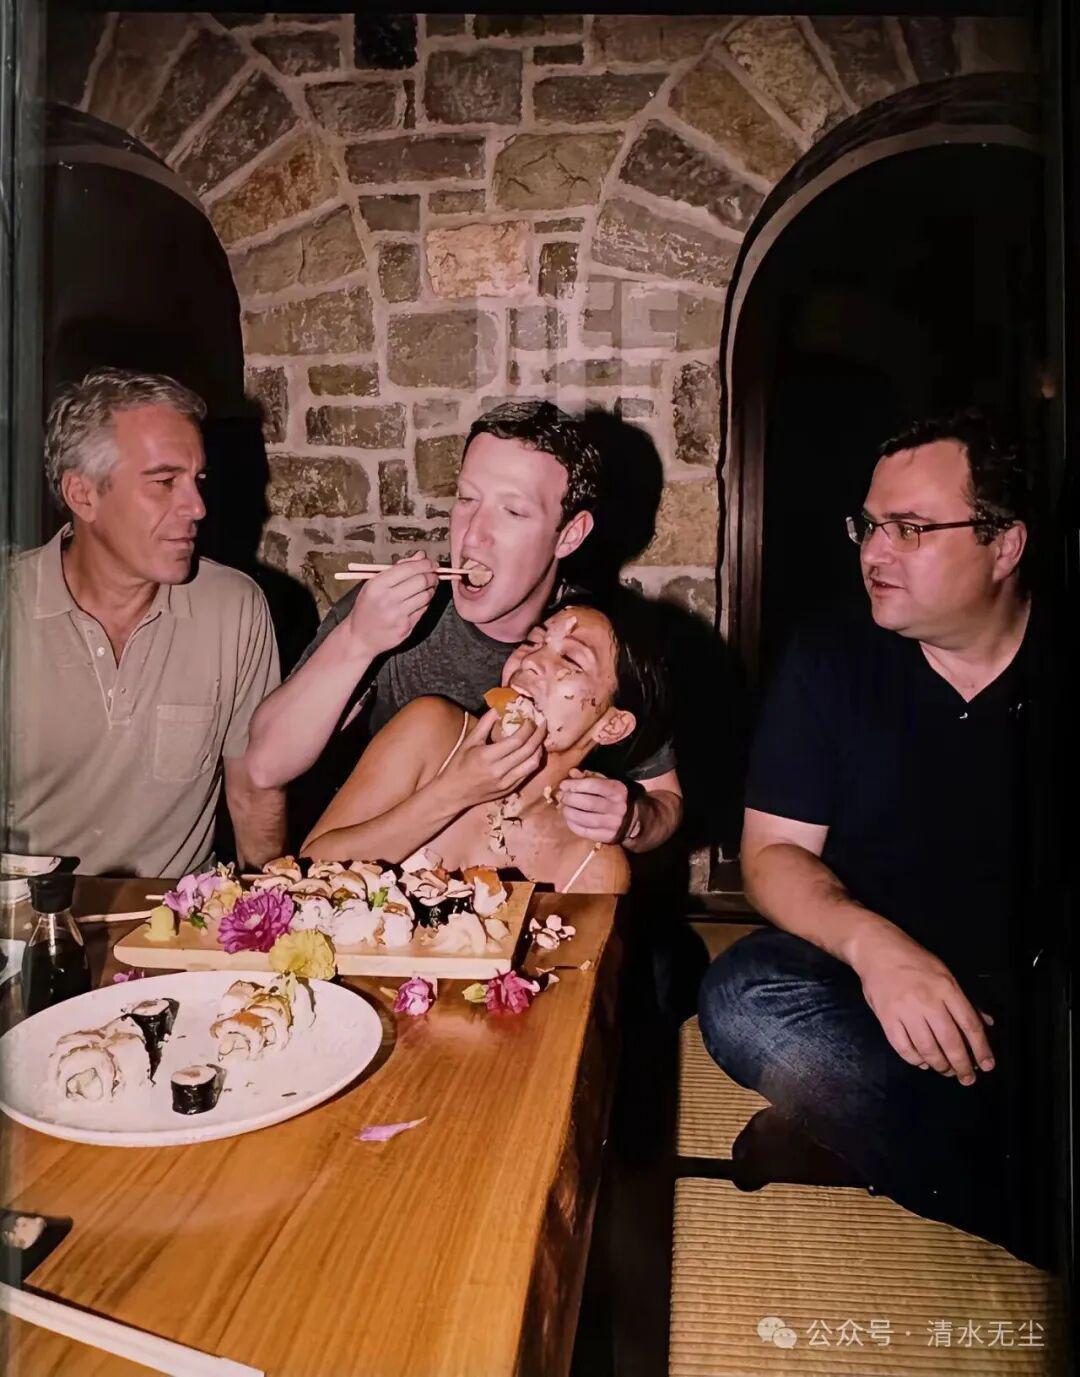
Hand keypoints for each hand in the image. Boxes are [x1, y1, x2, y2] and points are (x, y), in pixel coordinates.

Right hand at [345, 552, 436, 657]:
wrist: (360, 636)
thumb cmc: (367, 607)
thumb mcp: (374, 584)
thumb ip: (398, 569)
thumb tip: (421, 556)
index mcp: (377, 585)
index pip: (408, 569)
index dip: (425, 564)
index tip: (432, 563)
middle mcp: (387, 599)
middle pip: (421, 581)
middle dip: (431, 576)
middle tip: (433, 575)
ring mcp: (397, 615)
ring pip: (425, 596)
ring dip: (431, 589)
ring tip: (428, 587)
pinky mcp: (406, 627)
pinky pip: (423, 610)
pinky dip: (425, 602)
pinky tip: (421, 600)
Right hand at [440, 709, 545, 807]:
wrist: (453, 793)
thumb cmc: (458, 765)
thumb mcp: (469, 742)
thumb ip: (485, 723)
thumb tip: (498, 707)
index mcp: (487, 756)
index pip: (516, 740)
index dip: (528, 728)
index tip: (531, 718)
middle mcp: (499, 771)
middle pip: (528, 751)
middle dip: (539, 735)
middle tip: (542, 723)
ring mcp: (506, 782)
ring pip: (532, 764)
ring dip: (539, 748)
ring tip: (539, 737)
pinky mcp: (509, 789)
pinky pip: (527, 773)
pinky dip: (534, 761)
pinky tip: (533, 752)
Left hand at [557, 769, 635, 843]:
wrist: (634, 819)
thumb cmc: (614, 798)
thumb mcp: (606, 784)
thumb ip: (589, 777)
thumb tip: (572, 773)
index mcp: (617, 791)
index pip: (593, 786)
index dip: (575, 784)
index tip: (563, 785)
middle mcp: (617, 807)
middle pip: (588, 803)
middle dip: (570, 799)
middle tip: (562, 797)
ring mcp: (613, 824)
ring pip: (586, 819)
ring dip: (570, 813)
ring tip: (564, 808)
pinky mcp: (607, 837)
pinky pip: (586, 832)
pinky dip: (573, 825)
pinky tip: (569, 819)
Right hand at [852, 927, 994, 1084]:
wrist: (877, 950)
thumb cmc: (915, 961)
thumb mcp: (945, 974)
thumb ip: (965, 1001)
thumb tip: (987, 1023)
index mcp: (946, 988)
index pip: (969, 1025)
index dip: (981, 1049)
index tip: (987, 1066)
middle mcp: (928, 1001)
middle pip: (950, 1042)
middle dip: (962, 1065)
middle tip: (967, 1078)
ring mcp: (905, 1010)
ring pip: (928, 1049)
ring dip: (940, 1065)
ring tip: (945, 1070)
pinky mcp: (886, 1018)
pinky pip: (903, 1048)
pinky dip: (915, 1060)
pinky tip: (922, 1061)